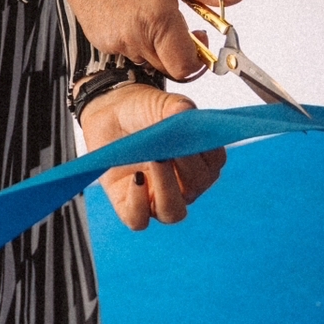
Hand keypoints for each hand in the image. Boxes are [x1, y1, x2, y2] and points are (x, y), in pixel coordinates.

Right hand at [53, 0, 243, 78]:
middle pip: (169, 66)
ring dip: (157, 46)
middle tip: (179, 26)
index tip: (200, 39)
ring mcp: (118, 42)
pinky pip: (129, 52)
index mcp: (159, 18)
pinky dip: (136, 41)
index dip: (198, 59)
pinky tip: (131, 16)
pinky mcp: (103, 43)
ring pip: (149, 60)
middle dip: (179, 51)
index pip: (186, 65)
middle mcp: (138, 36)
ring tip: (152, 15)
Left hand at [79, 85, 225, 228]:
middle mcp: (183, 185)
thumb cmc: (142, 110)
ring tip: (156, 160)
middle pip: (195, 188)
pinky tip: (136, 178)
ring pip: (172, 212)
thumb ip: (175, 108)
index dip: (206, 151)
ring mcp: (157, 198)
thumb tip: (183, 111)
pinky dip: (138, 204)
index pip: (214, 163)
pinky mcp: (129, 205)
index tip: (192, 134)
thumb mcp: (160, 103)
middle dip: (185, 167)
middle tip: (170, 146)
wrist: (110, 113)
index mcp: (199, 160)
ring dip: (166, 189)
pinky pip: (138, 220)